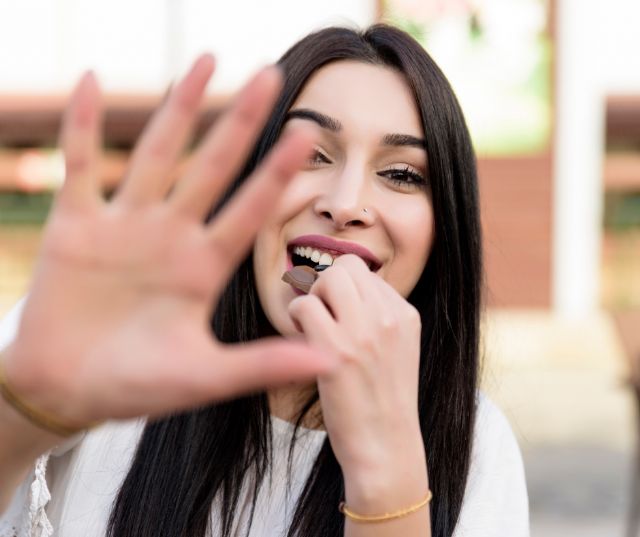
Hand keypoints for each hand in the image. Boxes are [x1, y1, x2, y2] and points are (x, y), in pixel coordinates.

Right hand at [2, 55, 333, 428]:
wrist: (67, 391)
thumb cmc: (135, 387)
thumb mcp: (203, 376)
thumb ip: (262, 362)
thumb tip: (330, 359)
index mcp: (203, 267)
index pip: (249, 210)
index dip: (277, 173)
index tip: (309, 135)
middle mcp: (171, 236)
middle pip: (212, 167)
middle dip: (241, 122)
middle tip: (272, 76)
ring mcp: (125, 225)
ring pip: (157, 154)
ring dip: (179, 107)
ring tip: (207, 61)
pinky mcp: (76, 224)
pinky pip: (80, 164)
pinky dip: (83, 126)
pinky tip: (91, 82)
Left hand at [288, 255, 425, 484]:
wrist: (385, 446)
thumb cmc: (383, 400)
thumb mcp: (399, 350)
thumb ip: (379, 317)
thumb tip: (343, 286)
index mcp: (405, 315)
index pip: (367, 273)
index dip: (346, 290)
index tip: (339, 314)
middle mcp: (388, 318)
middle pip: (347, 266)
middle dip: (328, 285)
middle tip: (323, 315)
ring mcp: (363, 333)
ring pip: (327, 278)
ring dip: (313, 298)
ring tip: (314, 327)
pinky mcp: (335, 352)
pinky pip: (304, 306)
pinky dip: (297, 318)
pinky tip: (303, 340)